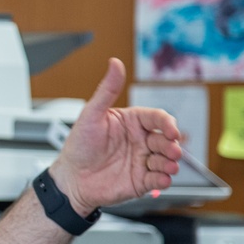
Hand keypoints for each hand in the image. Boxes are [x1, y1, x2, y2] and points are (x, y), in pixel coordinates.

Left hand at [51, 58, 181, 214]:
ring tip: (168, 166)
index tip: (171, 130)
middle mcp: (140, 140)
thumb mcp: (91, 115)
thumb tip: (115, 63)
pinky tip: (162, 179)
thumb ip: (107, 90)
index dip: (168, 123)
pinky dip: (164, 180)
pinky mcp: (141, 181)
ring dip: (171, 162)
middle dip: (172, 145)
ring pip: (166, 160)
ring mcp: (142, 160)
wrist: (71, 179)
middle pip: (166, 140)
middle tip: (171, 151)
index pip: (158, 118)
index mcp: (132, 122)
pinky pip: (158, 180)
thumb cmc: (78, 145)